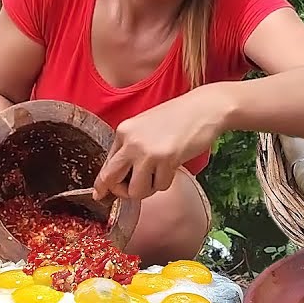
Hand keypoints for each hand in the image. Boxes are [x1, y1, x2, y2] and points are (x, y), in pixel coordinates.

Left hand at [92, 87, 226, 200]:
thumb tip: (120, 175)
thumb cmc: (177, 117)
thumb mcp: (144, 127)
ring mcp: (147, 151)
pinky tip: (172, 167)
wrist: (202, 108)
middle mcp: (131, 141)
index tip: (101, 194)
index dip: (104, 183)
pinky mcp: (166, 160)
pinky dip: (165, 182)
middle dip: (119, 192)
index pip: (106, 164)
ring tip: (158, 176)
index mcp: (123, 131)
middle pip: (111, 179)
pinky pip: (159, 186)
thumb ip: (130, 147)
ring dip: (147, 190)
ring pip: (135, 190)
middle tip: (129, 193)